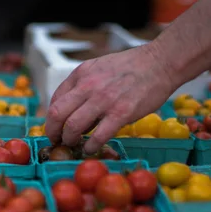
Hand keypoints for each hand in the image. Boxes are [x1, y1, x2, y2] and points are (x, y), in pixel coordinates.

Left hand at [45, 44, 178, 153]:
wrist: (160, 62)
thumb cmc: (130, 67)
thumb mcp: (98, 67)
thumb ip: (83, 85)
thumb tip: (72, 110)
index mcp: (81, 74)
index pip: (55, 100)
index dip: (51, 118)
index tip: (54, 128)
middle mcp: (88, 86)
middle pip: (57, 114)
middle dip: (53, 132)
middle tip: (57, 141)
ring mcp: (104, 100)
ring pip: (73, 126)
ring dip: (69, 140)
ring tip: (73, 144)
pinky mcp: (121, 113)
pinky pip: (98, 136)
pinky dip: (90, 146)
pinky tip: (90, 149)